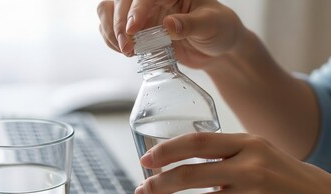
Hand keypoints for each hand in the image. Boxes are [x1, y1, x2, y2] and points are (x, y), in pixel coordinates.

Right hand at [96, 0, 246, 68]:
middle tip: (126, 47)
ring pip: (110, 9)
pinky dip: (111, 39)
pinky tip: (123, 51)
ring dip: (110, 30)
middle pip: (121, 0)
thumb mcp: (211, 25)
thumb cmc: (220, 29)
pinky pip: (113, 27)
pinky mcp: (139, 28)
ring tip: (124, 50)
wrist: (218, 47)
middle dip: (118, 23)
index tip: (131, 30)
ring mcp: (144, 13)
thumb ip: (190, 24)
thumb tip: (168, 24)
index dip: (135, 10)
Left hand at [134, 132, 330, 193]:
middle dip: (158, 184)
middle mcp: (250, 168)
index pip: (197, 142)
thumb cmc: (291, 177)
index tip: (146, 161)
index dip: (166, 151)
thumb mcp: (262, 153)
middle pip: (189, 174)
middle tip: (141, 191)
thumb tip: (183, 161)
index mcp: (249, 144)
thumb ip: (227, 153)